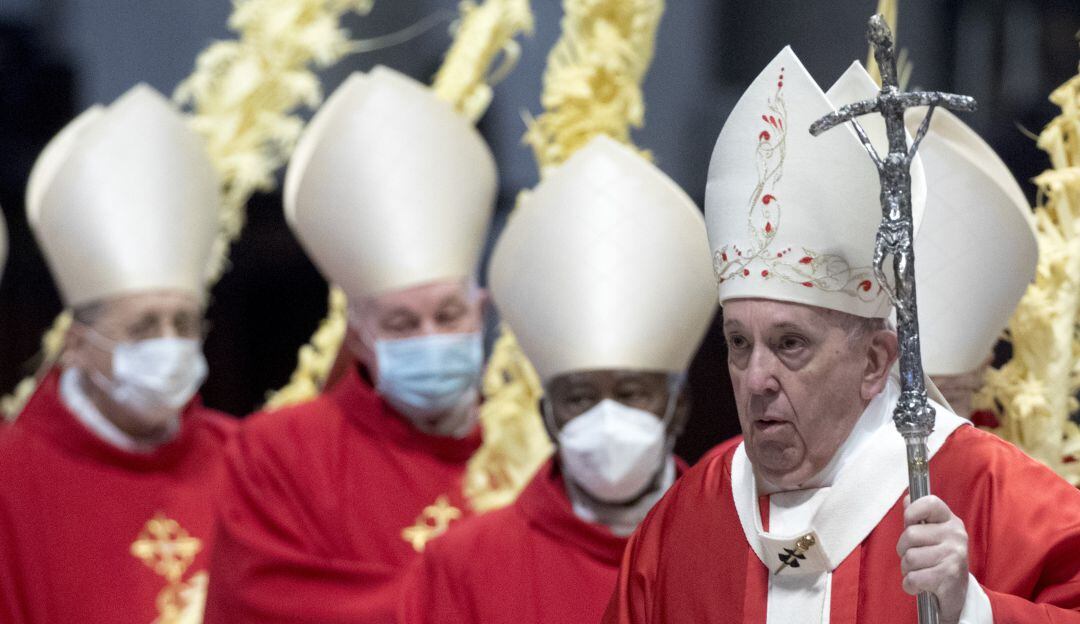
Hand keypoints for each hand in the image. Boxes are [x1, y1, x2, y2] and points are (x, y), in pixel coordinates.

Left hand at [896, 495, 968, 623]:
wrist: (957, 594)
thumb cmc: (939, 560)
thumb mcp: (932, 535)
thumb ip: (919, 517)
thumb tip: (908, 498)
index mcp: (950, 521)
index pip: (929, 502)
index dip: (912, 512)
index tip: (910, 524)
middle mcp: (956, 535)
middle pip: (910, 534)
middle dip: (904, 550)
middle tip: (916, 558)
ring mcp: (954, 555)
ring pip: (909, 558)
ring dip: (907, 569)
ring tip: (921, 571)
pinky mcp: (949, 576)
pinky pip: (913, 578)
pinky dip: (910, 585)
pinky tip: (921, 586)